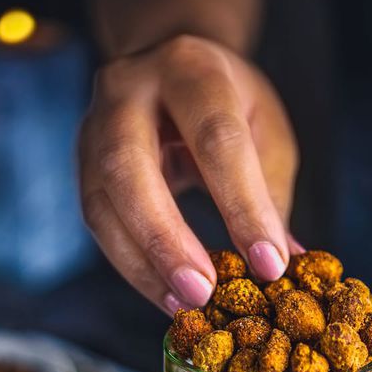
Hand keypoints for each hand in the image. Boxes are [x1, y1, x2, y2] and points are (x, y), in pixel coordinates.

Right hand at [78, 34, 299, 312]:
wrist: (167, 66)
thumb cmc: (227, 103)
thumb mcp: (263, 129)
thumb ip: (271, 192)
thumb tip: (290, 262)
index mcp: (188, 67)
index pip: (215, 139)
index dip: (242, 205)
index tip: (270, 265)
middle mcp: (127, 90)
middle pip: (130, 167)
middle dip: (166, 238)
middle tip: (203, 293)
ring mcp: (93, 128)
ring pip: (102, 204)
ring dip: (143, 264)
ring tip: (185, 305)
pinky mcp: (82, 168)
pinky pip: (99, 225)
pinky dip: (134, 267)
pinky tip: (167, 296)